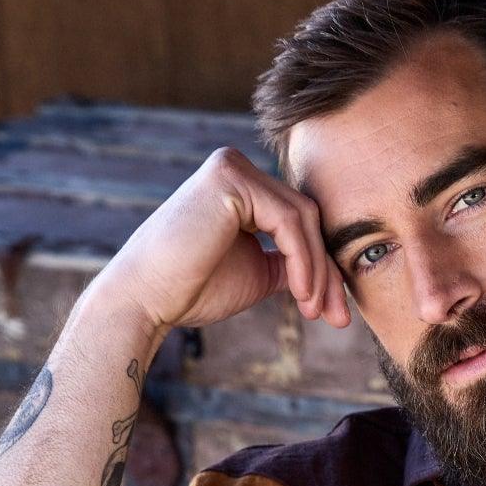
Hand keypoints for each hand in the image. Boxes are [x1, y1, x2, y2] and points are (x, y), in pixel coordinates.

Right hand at [96, 144, 350, 335]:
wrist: (147, 299)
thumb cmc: (191, 290)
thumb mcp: (257, 273)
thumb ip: (290, 263)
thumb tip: (328, 271)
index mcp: (241, 188)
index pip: (299, 222)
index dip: (323, 267)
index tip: (334, 313)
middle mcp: (236, 168)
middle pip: (307, 217)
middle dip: (327, 271)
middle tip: (338, 318)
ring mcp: (232, 167)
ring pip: (303, 218)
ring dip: (317, 271)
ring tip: (315, 312)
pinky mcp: (230, 176)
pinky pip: (288, 220)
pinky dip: (303, 260)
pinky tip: (301, 294)